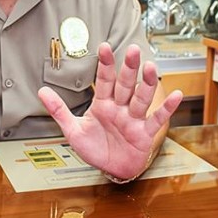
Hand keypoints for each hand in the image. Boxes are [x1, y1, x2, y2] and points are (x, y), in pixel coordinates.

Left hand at [39, 43, 182, 179]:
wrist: (111, 170)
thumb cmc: (94, 148)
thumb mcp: (73, 131)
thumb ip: (59, 110)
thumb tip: (41, 91)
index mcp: (102, 103)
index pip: (104, 80)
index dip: (105, 64)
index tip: (104, 47)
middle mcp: (120, 107)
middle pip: (126, 85)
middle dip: (129, 68)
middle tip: (133, 50)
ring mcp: (134, 119)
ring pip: (142, 98)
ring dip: (148, 83)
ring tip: (151, 66)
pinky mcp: (145, 133)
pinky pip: (157, 119)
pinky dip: (167, 108)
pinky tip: (176, 94)